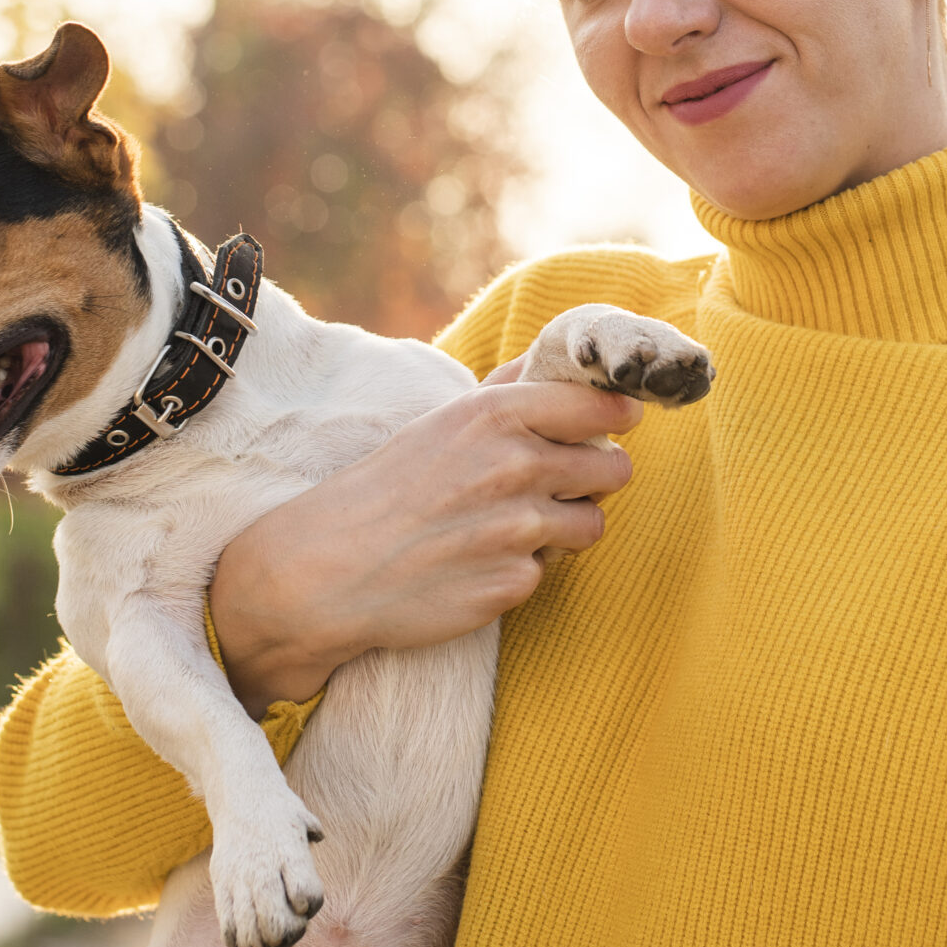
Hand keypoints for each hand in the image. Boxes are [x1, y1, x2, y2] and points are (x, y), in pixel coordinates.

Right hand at [211, 381, 641, 713]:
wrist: (330, 568)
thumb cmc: (387, 486)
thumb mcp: (443, 421)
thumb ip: (508, 390)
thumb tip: (556, 363)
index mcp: (498, 414)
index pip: (602, 406)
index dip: (617, 416)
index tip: (617, 422)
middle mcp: (516, 466)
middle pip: (614, 468)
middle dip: (595, 477)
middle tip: (559, 482)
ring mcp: (519, 529)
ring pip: (593, 524)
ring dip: (567, 526)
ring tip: (516, 525)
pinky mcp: (514, 583)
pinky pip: (549, 572)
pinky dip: (524, 569)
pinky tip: (480, 562)